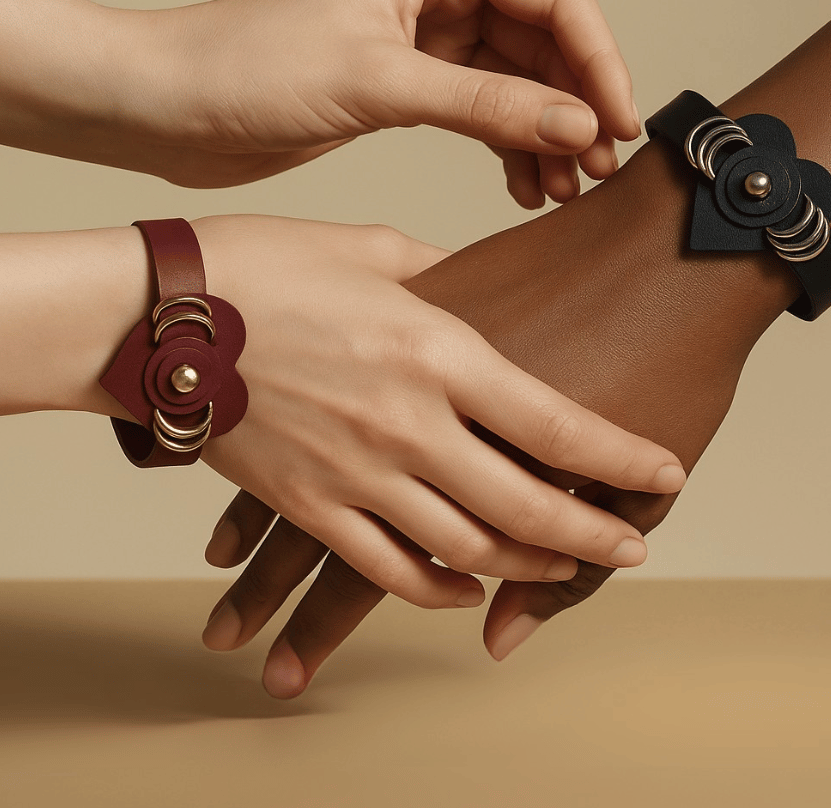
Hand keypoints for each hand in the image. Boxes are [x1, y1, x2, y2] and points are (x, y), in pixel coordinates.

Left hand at [140, 0, 640, 201]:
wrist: (166, 105)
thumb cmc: (248, 66)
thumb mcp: (381, 84)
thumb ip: (488, 105)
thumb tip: (582, 126)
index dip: (597, 61)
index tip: (618, 125)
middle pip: (543, 42)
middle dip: (573, 107)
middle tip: (594, 172)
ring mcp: (424, 34)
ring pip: (518, 82)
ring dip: (545, 134)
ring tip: (561, 190)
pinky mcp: (405, 79)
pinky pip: (482, 109)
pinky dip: (508, 146)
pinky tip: (523, 188)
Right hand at [202, 138, 783, 696]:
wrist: (160, 316)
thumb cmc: (263, 265)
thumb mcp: (369, 247)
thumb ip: (438, 272)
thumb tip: (476, 284)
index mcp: (434, 349)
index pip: (555, 424)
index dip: (622, 459)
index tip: (666, 476)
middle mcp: (408, 424)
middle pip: (525, 507)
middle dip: (592, 536)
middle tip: (632, 547)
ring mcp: (357, 474)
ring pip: (467, 551)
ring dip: (528, 567)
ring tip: (565, 566)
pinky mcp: (310, 505)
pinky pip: (390, 569)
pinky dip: (440, 587)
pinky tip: (467, 585)